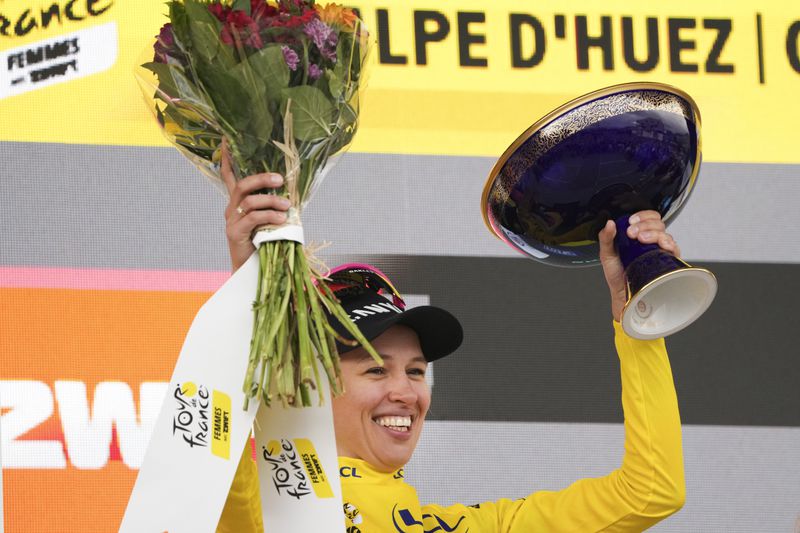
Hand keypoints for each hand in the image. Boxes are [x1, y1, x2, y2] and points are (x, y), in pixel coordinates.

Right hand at [220, 142, 290, 271]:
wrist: (252, 271)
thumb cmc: (264, 244)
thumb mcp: (270, 221)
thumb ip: (275, 206)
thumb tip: (293, 194)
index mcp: (238, 202)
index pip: (229, 176)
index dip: (228, 158)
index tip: (227, 139)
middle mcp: (231, 208)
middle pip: (242, 185)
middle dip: (262, 179)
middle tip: (280, 179)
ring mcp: (232, 221)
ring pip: (250, 201)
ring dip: (271, 200)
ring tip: (287, 206)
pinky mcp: (235, 233)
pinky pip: (253, 218)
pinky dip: (269, 216)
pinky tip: (281, 219)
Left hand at [597, 210, 680, 321]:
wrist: (623, 292)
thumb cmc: (617, 274)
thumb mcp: (607, 254)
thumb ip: (606, 237)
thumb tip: (609, 223)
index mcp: (637, 235)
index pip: (647, 218)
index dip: (642, 216)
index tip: (631, 222)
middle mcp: (650, 241)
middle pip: (657, 223)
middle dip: (645, 224)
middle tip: (632, 233)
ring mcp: (659, 250)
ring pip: (665, 233)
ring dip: (653, 233)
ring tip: (641, 239)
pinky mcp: (667, 261)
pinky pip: (674, 248)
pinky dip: (668, 243)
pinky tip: (661, 244)